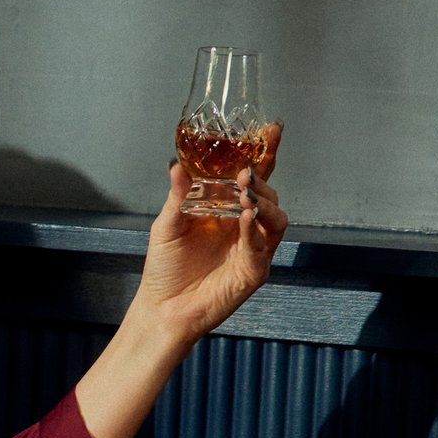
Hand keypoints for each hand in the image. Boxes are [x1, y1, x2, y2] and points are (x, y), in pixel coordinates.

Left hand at [134, 121, 287, 343]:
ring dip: (264, 203)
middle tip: (247, 172)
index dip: (265, 153)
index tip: (272, 129)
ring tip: (247, 194)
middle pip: (268, 193)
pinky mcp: (253, 271)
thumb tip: (177, 165)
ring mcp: (252, 247)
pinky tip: (245, 219)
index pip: (252, 176)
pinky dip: (255, 231)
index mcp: (226, 209)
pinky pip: (262, 247)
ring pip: (276, 218)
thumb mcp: (166, 226)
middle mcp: (244, 225)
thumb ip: (177, 196)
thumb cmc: (165, 269)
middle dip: (263, 178)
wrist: (161, 308)